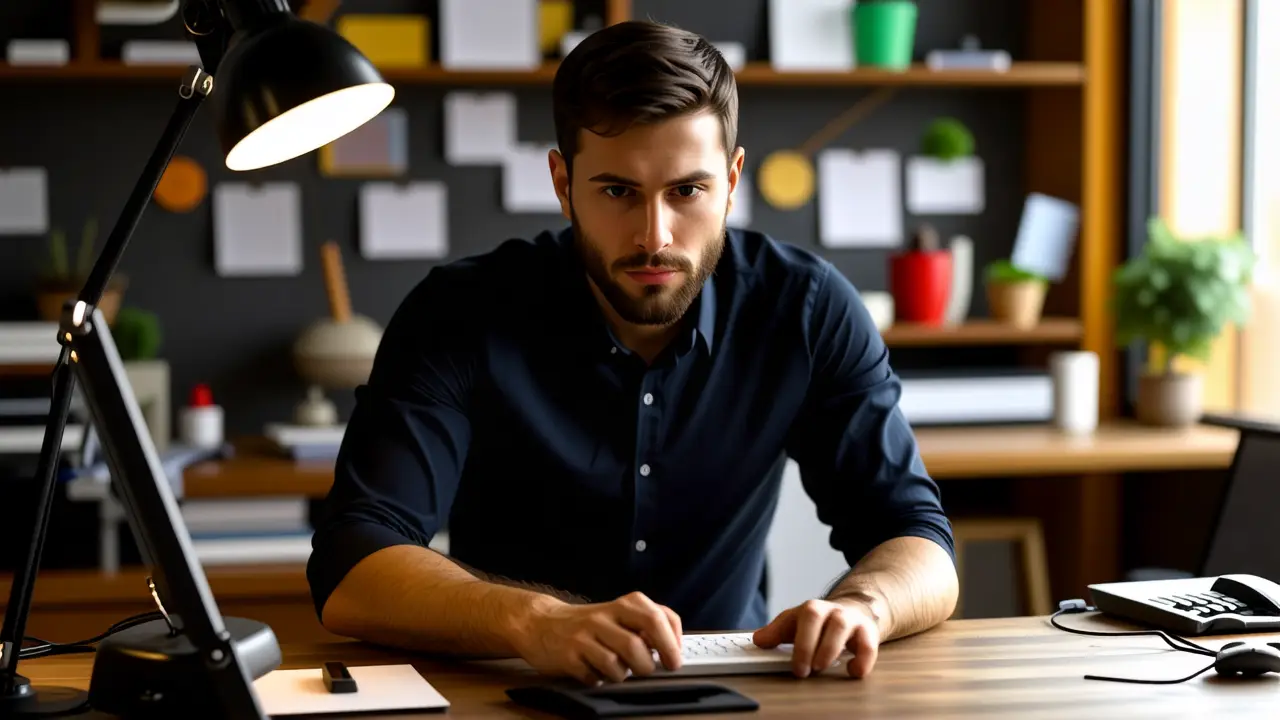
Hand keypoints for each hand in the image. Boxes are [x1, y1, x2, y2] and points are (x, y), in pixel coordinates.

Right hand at [515, 591, 683, 684]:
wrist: (543, 624)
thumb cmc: (591, 623)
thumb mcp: (622, 613)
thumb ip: (648, 622)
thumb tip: (674, 644)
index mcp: (624, 604)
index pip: (658, 618)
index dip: (672, 643)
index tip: (674, 659)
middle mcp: (604, 617)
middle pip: (637, 643)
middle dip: (650, 663)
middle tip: (653, 670)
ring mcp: (584, 636)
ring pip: (617, 664)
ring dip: (625, 675)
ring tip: (621, 672)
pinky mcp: (568, 655)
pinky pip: (595, 677)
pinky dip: (602, 681)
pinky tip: (598, 673)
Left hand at [752, 598, 880, 677]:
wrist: (854, 612)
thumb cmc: (820, 624)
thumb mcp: (795, 624)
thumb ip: (776, 632)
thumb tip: (759, 640)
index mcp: (812, 609)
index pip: (803, 616)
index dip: (798, 641)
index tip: (794, 664)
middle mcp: (832, 611)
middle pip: (818, 617)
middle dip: (807, 645)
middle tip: (802, 670)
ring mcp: (851, 620)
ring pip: (841, 626)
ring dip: (829, 649)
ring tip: (821, 667)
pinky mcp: (868, 634)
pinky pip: (869, 645)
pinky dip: (863, 660)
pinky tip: (852, 671)